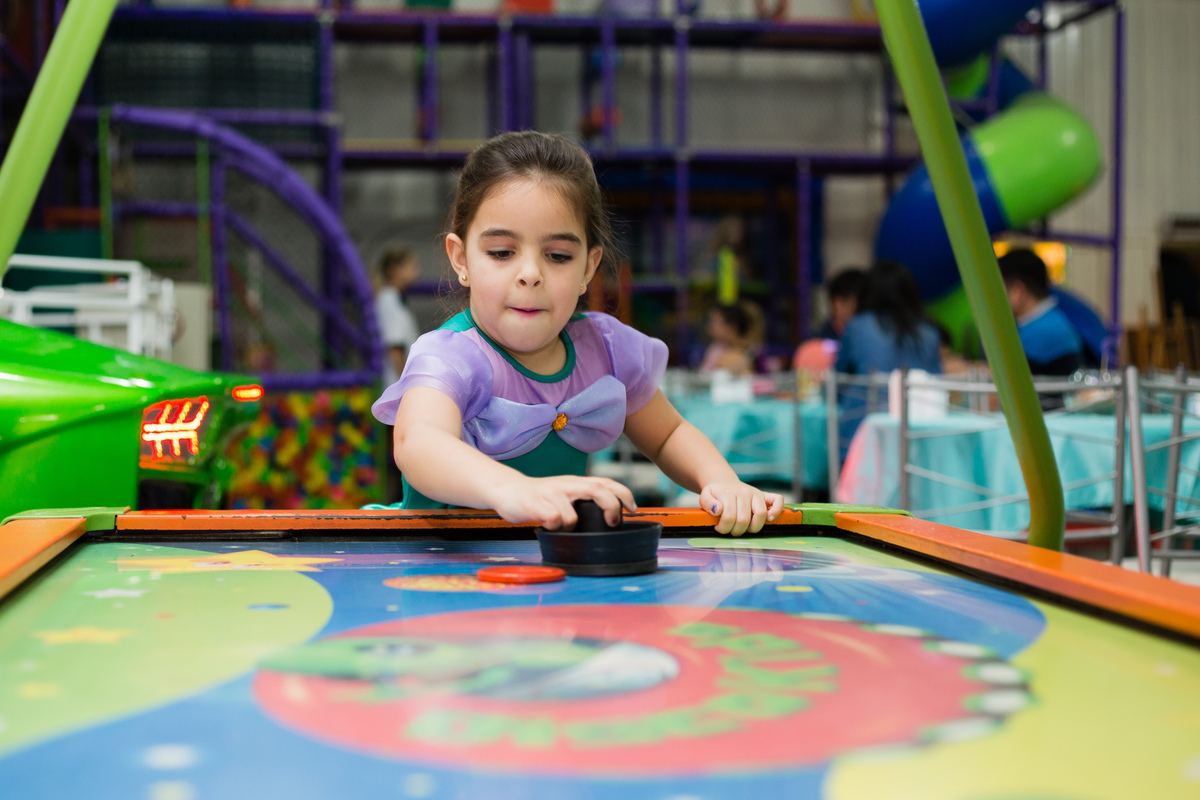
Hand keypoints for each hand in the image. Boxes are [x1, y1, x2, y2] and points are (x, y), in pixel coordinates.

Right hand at [489, 475, 635, 529]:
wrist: (507, 490)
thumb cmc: (540, 497)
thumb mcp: (565, 492)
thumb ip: (583, 499)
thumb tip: (610, 514)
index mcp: (575, 482)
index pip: (606, 482)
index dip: (624, 494)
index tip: (633, 509)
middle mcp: (566, 485)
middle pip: (597, 489)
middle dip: (611, 506)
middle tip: (613, 522)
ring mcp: (551, 494)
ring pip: (571, 514)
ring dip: (571, 525)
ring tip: (561, 527)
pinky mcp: (536, 505)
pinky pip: (552, 520)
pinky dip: (553, 527)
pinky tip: (546, 525)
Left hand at [698, 482, 783, 535]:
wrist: (724, 483)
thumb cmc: (715, 494)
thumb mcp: (705, 496)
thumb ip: (707, 502)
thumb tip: (718, 510)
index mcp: (729, 493)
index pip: (729, 517)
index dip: (723, 528)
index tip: (719, 528)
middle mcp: (744, 492)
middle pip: (744, 520)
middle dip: (736, 531)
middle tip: (730, 530)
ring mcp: (756, 494)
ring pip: (760, 514)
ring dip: (752, 528)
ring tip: (744, 529)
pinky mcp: (765, 495)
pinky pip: (778, 500)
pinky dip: (776, 510)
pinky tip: (769, 519)